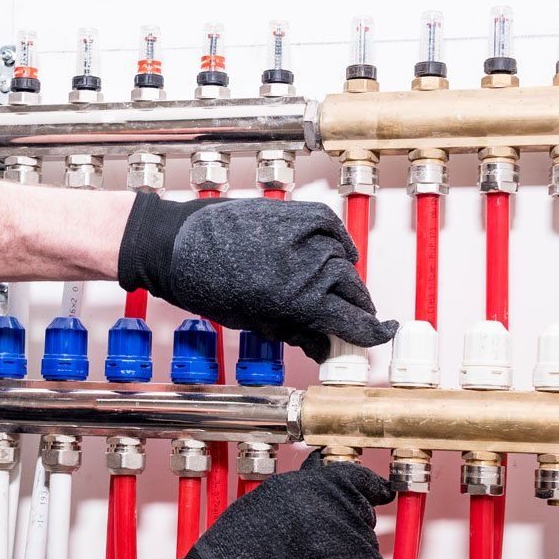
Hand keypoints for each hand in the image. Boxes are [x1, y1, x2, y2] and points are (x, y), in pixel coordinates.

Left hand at [116, 194, 397, 360]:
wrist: (177, 244)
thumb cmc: (205, 287)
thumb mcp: (254, 321)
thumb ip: (296, 331)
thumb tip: (326, 346)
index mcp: (298, 300)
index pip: (353, 321)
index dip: (371, 333)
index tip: (381, 334)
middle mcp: (309, 265)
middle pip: (354, 291)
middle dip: (358, 307)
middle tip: (355, 317)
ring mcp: (305, 234)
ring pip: (346, 260)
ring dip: (346, 277)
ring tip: (334, 289)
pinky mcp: (298, 211)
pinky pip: (332, 228)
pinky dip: (337, 242)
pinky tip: (334, 254)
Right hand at [164, 452, 393, 558]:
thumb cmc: (235, 547)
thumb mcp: (267, 498)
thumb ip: (303, 487)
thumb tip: (321, 476)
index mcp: (313, 481)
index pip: (360, 478)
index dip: (370, 489)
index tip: (378, 494)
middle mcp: (332, 503)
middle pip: (363, 514)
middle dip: (348, 530)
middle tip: (318, 547)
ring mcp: (344, 536)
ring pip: (367, 546)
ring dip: (350, 558)